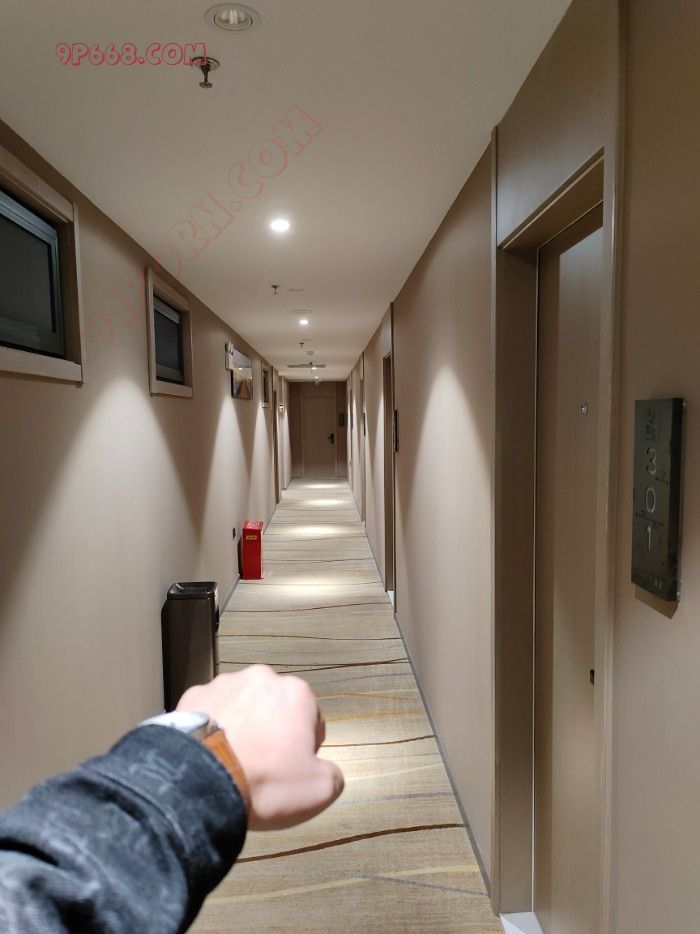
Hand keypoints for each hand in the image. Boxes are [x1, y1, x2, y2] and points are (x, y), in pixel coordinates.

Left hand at [177, 666, 343, 830]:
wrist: (199, 783)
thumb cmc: (265, 781)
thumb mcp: (318, 790)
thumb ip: (333, 775)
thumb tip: (327, 771)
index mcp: (296, 692)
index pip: (312, 720)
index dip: (305, 748)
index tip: (292, 769)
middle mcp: (261, 678)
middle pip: (275, 707)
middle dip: (272, 730)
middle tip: (262, 765)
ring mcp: (224, 683)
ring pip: (241, 705)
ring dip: (242, 725)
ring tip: (232, 759)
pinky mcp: (193, 695)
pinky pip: (210, 711)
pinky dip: (212, 727)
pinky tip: (209, 752)